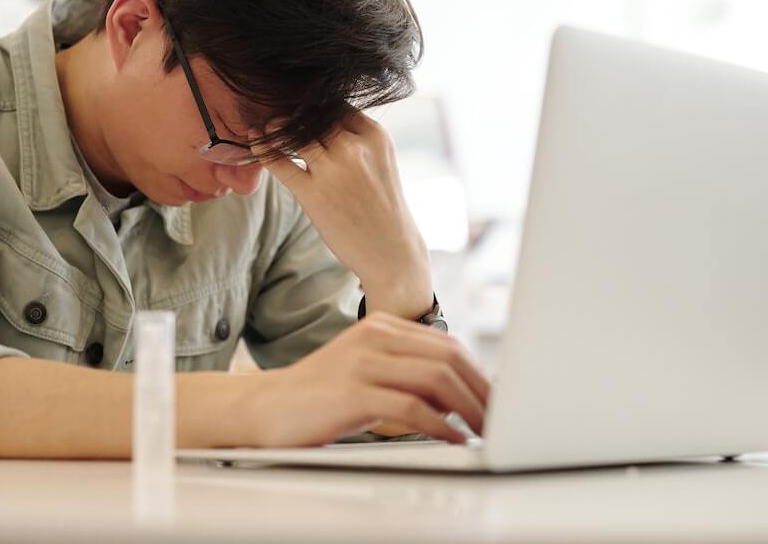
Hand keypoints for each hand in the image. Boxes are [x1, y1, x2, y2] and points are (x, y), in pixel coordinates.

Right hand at [248, 312, 490, 445]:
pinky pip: (412, 406)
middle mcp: (374, 337)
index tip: (497, 400)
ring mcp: (362, 362)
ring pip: (436, 378)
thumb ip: (406, 373)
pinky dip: (441, 426)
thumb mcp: (367, 373)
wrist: (266, 409)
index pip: (448, 344)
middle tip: (501, 419)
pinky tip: (453, 439)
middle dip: (482, 390)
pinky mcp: (352, 392)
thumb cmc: (320, 397)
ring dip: (469, 408)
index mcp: (381, 327)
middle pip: (449, 357)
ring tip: (484, 430)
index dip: (480, 374)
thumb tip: (460, 395)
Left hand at [256, 110, 431, 313]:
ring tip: (266, 126)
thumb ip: (355, 138)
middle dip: (292, 113)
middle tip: (276, 111)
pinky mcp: (313, 194)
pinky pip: (280, 162)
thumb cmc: (382, 206)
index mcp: (374, 136)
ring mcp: (333, 170)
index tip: (299, 106)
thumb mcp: (380, 161)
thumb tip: (318, 118)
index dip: (313, 104)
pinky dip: (264, 149)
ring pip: (293, 133)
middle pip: (311, 115)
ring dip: (276, 127)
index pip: (335, 104)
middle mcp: (354, 148)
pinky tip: (255, 141)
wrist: (391, 252)